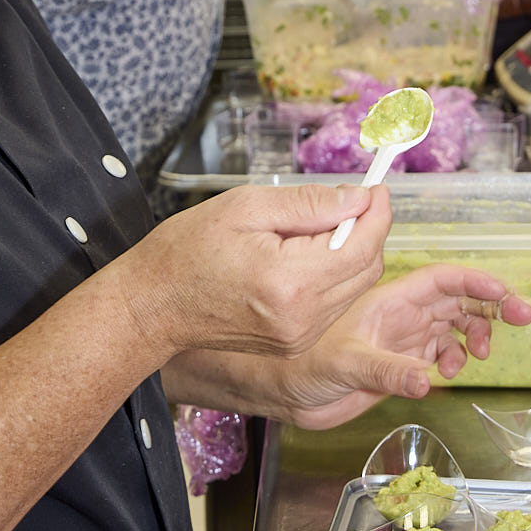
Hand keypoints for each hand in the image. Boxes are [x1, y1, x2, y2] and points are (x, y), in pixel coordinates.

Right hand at [130, 182, 392, 358]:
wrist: (153, 305)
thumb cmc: (187, 250)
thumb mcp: (246, 207)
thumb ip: (309, 203)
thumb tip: (357, 199)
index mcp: (290, 283)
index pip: (362, 246)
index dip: (377, 212)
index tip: (376, 188)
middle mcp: (303, 319)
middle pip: (367, 269)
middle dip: (369, 229)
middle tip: (353, 199)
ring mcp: (300, 337)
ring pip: (354, 287)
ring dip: (352, 251)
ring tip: (318, 225)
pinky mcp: (294, 343)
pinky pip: (334, 303)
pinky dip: (333, 273)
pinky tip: (306, 253)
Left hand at [269, 264, 530, 428]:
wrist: (288, 392)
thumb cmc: (304, 366)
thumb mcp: (345, 367)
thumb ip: (386, 373)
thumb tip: (426, 380)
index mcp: (390, 302)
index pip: (442, 281)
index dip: (476, 282)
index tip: (505, 294)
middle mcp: (402, 315)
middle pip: (458, 299)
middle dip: (492, 304)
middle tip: (524, 316)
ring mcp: (404, 338)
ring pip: (455, 324)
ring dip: (476, 333)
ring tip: (480, 355)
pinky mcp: (403, 362)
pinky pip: (442, 352)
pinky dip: (456, 359)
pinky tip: (448, 374)